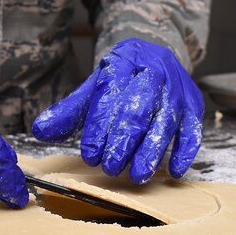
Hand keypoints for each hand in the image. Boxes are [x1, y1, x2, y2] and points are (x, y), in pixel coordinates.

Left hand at [32, 38, 203, 183]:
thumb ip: (69, 111)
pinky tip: (173, 171)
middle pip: (139, 109)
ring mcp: (178, 91)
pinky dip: (185, 152)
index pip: (111, 95)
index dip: (100, 127)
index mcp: (124, 62)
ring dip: (150, 152)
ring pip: (166, 122)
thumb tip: (40, 131)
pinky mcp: (195, 107)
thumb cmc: (122, 80)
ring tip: (136, 176)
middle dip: (123, 142)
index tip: (90, 156)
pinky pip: (194, 131)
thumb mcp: (94, 88)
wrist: (157, 58)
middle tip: (110, 169)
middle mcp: (154, 73)